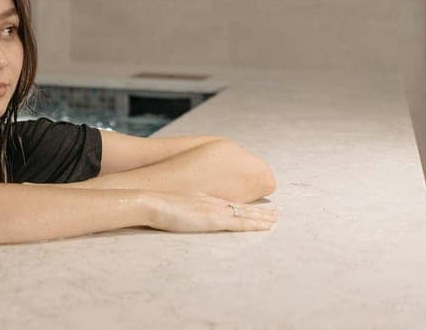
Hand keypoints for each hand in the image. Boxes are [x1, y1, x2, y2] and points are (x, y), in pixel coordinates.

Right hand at [144, 192, 277, 232]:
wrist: (149, 202)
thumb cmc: (152, 205)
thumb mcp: (168, 205)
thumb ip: (178, 209)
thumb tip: (176, 213)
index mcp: (201, 198)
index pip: (228, 203)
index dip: (243, 207)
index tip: (253, 209)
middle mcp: (211, 202)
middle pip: (240, 207)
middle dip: (258, 211)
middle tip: (274, 214)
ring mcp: (213, 210)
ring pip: (245, 214)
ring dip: (261, 218)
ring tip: (275, 220)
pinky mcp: (214, 220)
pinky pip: (240, 223)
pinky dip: (254, 224)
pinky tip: (265, 226)